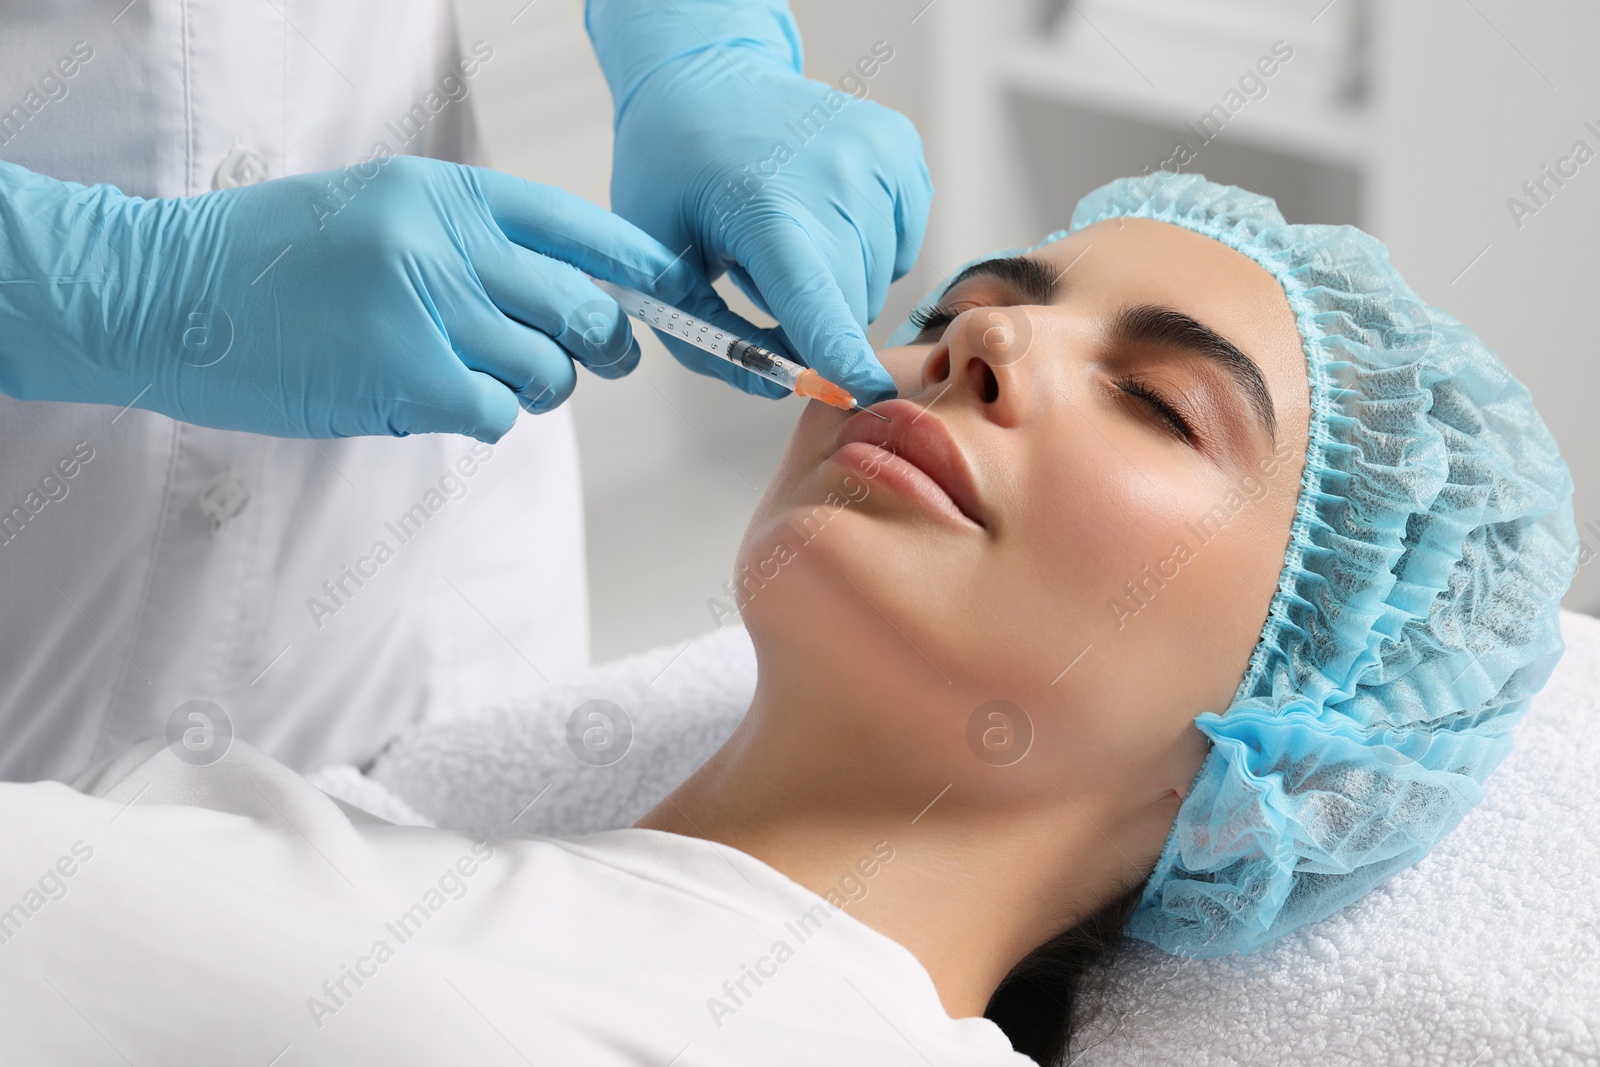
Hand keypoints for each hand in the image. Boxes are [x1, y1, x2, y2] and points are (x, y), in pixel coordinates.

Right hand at [0, 155, 729, 439]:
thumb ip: (468, 244)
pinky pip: (497, 412)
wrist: (163, 294)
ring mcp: (427, 308)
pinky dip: (484, 415)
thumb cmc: (270, 262)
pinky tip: (435, 400)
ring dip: (535, 388)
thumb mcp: (378, 213)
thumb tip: (567, 297)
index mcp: (444, 194)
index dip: (639, 266)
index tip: (673, 291)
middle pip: (584, 307)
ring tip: (479, 376)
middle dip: (609, 344)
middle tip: (602, 358)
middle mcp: (445, 242)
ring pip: (549, 370)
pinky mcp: (406, 377)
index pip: (579, 227)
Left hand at [591, 0, 932, 405]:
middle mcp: (836, 175)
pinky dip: (862, 250)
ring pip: (876, 282)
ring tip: (787, 234)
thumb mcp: (661, 258)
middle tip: (761, 275)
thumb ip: (708, 336)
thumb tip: (775, 385)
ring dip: (834, 282)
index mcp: (767, 204)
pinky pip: (898, 246)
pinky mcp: (901, 151)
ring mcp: (878, 157)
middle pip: (847, 306)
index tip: (864, 393)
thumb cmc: (674, 168)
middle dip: (811, 321)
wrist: (704, 76)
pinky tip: (822, 215)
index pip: (816, 301)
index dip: (838, 356)